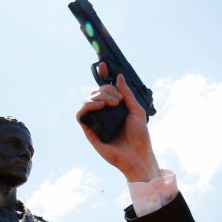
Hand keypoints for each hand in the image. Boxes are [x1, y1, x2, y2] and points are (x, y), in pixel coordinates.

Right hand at [76, 62, 160, 182]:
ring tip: (110, 103)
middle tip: (117, 100)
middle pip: (96, 92)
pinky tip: (99, 106)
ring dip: (97, 97)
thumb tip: (118, 77)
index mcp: (115, 108)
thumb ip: (127, 94)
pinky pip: (81, 115)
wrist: (138, 156)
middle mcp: (105, 113)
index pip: (106, 89)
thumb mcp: (137, 111)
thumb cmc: (140, 136)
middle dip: (105, 90)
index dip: (102, 76)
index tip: (103, 65)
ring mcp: (96, 122)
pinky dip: (87, 107)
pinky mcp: (90, 131)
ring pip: (87, 101)